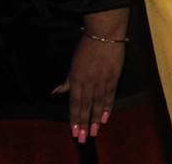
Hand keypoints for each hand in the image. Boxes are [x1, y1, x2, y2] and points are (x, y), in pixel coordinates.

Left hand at [54, 8, 127, 142]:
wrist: (105, 32)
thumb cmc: (87, 46)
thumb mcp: (73, 63)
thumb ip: (67, 80)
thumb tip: (57, 92)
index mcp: (76, 78)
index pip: (74, 103)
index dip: (74, 118)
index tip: (73, 131)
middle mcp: (88, 82)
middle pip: (85, 106)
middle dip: (83, 123)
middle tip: (83, 138)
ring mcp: (102, 80)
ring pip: (97, 103)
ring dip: (95, 119)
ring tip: (94, 132)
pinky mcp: (113, 76)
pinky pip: (110, 94)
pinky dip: (107, 107)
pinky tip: (105, 117)